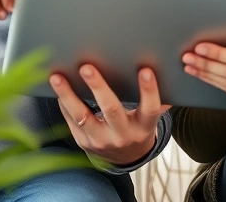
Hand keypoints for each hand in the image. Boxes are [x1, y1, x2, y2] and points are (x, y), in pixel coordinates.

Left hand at [50, 65, 169, 166]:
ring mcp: (102, 141)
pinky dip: (63, 103)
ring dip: (68, 95)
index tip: (146, 70)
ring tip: (58, 77)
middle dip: (98, 87)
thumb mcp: (149, 117)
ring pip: (83, 117)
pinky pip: (71, 121)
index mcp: (144, 126)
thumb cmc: (138, 126)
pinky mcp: (84, 142)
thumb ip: (157, 99)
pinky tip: (57, 87)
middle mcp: (123, 135)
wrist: (125, 157)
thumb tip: (168, 69)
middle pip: (111, 110)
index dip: (149, 91)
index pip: (150, 109)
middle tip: (87, 67)